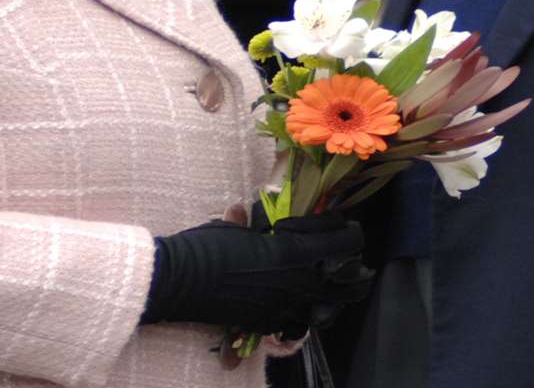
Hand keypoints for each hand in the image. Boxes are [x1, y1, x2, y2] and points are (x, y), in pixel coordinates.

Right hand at [141, 211, 373, 334]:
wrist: (178, 281)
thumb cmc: (207, 246)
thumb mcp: (240, 226)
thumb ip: (260, 221)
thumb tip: (252, 209)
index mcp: (295, 252)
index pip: (345, 240)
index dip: (347, 227)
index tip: (340, 221)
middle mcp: (298, 283)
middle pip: (352, 279)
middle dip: (356, 265)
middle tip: (346, 254)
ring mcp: (286, 307)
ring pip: (332, 307)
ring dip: (337, 293)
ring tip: (333, 282)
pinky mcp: (269, 323)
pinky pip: (301, 324)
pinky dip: (307, 314)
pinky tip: (302, 305)